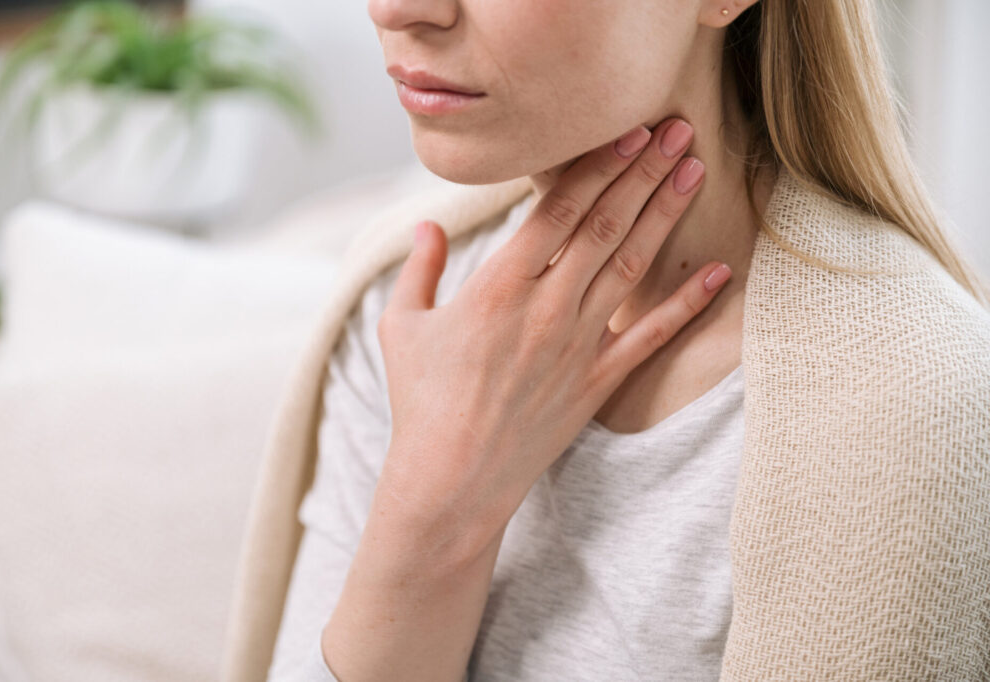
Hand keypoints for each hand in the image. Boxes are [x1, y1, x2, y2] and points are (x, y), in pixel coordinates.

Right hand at [374, 117, 725, 563]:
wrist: (451, 480)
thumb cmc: (420, 402)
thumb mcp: (401, 327)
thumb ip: (418, 270)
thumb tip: (425, 227)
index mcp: (496, 286)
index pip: (556, 211)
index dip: (595, 166)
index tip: (626, 132)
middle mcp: (544, 307)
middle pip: (602, 225)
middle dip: (641, 172)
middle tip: (675, 130)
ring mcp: (576, 345)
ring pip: (630, 266)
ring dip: (663, 215)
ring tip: (694, 172)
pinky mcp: (596, 383)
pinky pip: (649, 336)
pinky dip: (686, 304)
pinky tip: (717, 272)